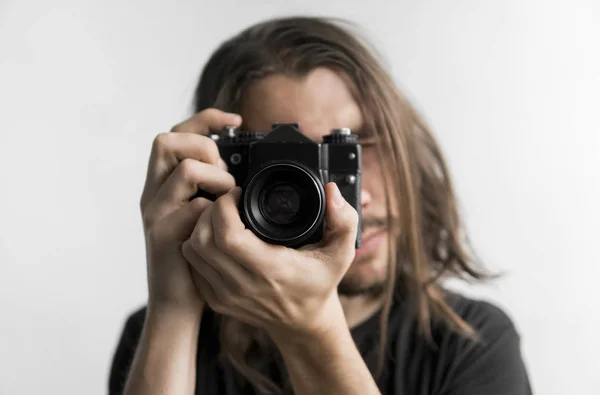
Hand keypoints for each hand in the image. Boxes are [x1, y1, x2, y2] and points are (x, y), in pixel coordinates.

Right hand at [139, 109, 240, 311]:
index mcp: (164, 184)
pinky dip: (216, 211)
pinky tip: (223, 225)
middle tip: (223, 173)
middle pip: (167, 140)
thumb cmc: (198, 256)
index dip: (206, 119)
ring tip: (227, 198)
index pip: (176, 134)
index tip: (236, 121)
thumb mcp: (202, 215)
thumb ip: (211, 190)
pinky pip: (196, 207)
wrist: (178, 301)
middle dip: (205, 147)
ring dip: (217, 178)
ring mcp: (156, 213)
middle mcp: (153, 193)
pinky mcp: (164, 235)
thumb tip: (238, 169)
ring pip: (185, 169)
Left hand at [181, 182, 358, 337]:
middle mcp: (244, 286)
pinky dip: (197, 247)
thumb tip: (332, 191)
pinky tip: (216, 238)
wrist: (304, 322)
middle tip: (226, 201)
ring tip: (220, 217)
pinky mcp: (216, 301)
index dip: (225, 207)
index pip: (228, 236)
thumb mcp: (341, 251)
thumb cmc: (320, 282)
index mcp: (271, 270)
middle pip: (202, 240)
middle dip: (209, 211)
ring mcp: (226, 296)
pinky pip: (193, 266)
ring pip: (192, 251)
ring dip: (199, 227)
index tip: (237, 194)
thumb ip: (344, 220)